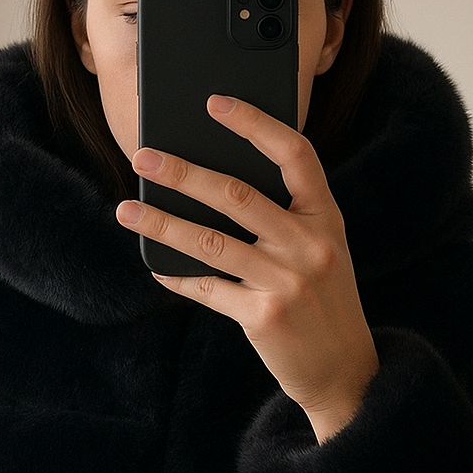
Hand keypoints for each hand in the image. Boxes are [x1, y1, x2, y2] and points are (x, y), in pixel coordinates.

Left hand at [117, 95, 378, 442]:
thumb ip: (285, 216)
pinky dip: (179, 277)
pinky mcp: (265, 317)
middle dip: (183, 173)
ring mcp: (288, 282)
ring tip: (127, 210)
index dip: (254, 124)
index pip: (295, 154)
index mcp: (326, 217)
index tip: (215, 103)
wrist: (345, 369)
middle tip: (143, 157)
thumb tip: (210, 183)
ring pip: (212, 242)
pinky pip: (209, 289)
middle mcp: (310, 245)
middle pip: (237, 195)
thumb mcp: (322, 249)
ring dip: (163, 223)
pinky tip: (157, 264)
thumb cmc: (323, 298)